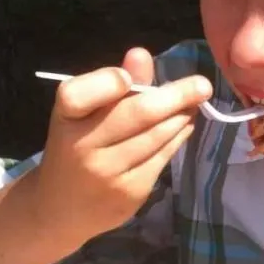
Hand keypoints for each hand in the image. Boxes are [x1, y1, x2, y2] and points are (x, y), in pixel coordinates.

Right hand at [32, 47, 211, 247]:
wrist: (61, 208)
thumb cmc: (76, 147)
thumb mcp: (83, 115)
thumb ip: (110, 85)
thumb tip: (141, 55)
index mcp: (65, 119)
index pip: (76, 95)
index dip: (105, 82)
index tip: (127, 78)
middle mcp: (82, 147)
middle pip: (135, 115)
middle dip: (175, 96)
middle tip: (203, 84)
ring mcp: (108, 173)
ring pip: (156, 136)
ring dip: (181, 116)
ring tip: (195, 102)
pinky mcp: (130, 193)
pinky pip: (162, 157)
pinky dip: (178, 137)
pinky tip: (184, 125)